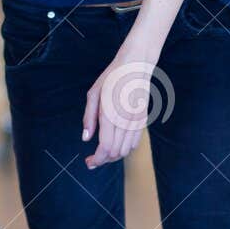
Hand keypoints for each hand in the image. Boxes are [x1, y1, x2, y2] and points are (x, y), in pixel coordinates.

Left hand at [81, 50, 156, 168]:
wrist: (136, 65)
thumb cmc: (112, 77)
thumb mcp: (94, 93)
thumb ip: (88, 118)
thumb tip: (86, 139)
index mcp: (110, 113)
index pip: (106, 148)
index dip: (97, 160)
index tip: (88, 163)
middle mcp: (125, 120)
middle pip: (116, 153)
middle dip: (103, 160)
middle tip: (92, 159)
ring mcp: (136, 121)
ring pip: (126, 150)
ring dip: (114, 156)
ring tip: (103, 152)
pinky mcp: (143, 120)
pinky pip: (135, 143)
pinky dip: (125, 149)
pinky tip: (116, 144)